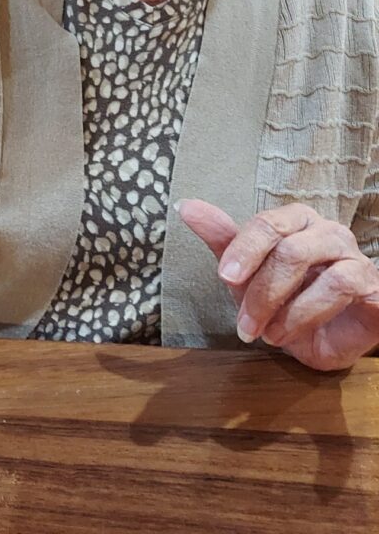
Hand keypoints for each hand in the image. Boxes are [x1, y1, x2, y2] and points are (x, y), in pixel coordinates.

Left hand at [179, 199, 378, 370]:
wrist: (326, 338)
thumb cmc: (285, 298)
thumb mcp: (246, 272)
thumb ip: (221, 239)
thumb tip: (185, 206)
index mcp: (296, 220)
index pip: (267, 224)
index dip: (243, 250)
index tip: (224, 277)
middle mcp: (328, 232)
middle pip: (290, 249)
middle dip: (261, 292)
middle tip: (244, 325)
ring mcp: (355, 257)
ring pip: (320, 271)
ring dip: (285, 309)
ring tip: (266, 334)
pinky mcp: (375, 286)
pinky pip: (344, 290)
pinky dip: (310, 315)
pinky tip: (290, 335)